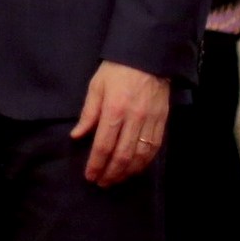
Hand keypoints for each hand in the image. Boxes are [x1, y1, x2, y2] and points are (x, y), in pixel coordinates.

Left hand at [71, 60, 169, 186]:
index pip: (104, 144)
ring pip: (140, 156)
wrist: (147, 58)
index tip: (90, 176)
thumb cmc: (116, 70)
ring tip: (116, 179)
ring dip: (127, 172)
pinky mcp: (162, 122)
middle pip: (122, 155)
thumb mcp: (96, 87)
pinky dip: (144, 163)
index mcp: (114, 109)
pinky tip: (135, 169)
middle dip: (111, 173)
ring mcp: (150, 121)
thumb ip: (88, 114)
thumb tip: (77, 136)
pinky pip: (155, 149)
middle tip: (102, 183)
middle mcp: (134, 118)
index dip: (96, 164)